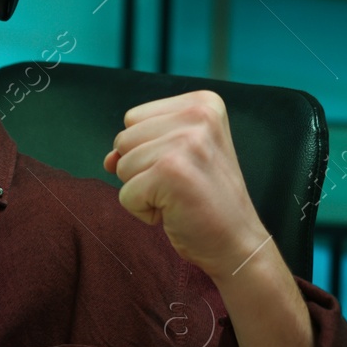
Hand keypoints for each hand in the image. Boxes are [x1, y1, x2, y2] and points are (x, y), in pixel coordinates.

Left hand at [102, 90, 267, 280]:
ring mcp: (186, 143)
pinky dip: (142, 210)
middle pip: (123, 139)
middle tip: (180, 184)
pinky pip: (125, 194)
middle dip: (141, 169)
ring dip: (142, 189)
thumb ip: (140, 145)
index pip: (133, 118)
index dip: (146, 149)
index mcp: (203, 103)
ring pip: (121, 165)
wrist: (236, 242)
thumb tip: (109, 159)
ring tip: (178, 196)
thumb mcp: (177, 156)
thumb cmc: (205, 199)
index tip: (182, 166)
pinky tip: (175, 212)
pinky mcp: (171, 173)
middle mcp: (198, 116)